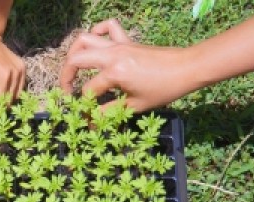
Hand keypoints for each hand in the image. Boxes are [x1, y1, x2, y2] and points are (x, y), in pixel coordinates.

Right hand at [59, 19, 192, 111]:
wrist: (187, 68)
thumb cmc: (164, 89)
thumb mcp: (135, 106)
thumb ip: (109, 112)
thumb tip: (91, 122)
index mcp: (114, 72)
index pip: (88, 90)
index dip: (84, 107)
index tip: (85, 119)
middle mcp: (112, 55)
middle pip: (76, 59)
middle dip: (66, 76)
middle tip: (68, 91)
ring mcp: (119, 45)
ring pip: (85, 39)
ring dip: (74, 52)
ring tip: (74, 68)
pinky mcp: (127, 40)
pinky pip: (108, 27)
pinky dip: (98, 31)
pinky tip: (96, 45)